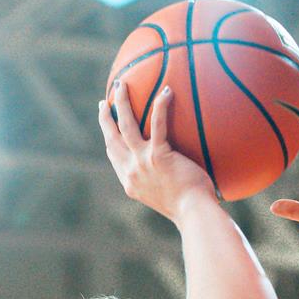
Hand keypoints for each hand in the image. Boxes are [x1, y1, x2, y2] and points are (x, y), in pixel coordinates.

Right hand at [99, 83, 214, 220]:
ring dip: (121, 103)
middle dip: (105, 117)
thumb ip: (163, 181)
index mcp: (130, 182)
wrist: (193, 214)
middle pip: (111, 138)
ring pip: (125, 126)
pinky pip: (157, 124)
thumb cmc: (190, 208)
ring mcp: (142, 162)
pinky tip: (166, 91)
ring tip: (121, 84)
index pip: (114, 155)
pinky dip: (160, 106)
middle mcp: (130, 171)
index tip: (107, 124)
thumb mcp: (167, 197)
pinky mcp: (158, 155)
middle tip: (104, 100)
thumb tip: (176, 172)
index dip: (109, 137)